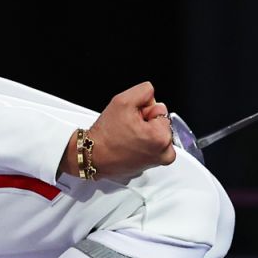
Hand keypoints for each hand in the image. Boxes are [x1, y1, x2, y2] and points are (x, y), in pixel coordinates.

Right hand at [61, 82, 177, 181]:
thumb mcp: (123, 101)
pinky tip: (128, 145)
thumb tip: (151, 95)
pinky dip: (142, 144)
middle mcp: (165, 153)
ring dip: (144, 133)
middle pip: (160, 123)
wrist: (93, 157)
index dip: (144, 110)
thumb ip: (144, 91)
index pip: (160, 109)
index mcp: (162, 138)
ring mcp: (158, 161)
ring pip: (156, 135)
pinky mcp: (150, 166)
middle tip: (128, 128)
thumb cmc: (106, 136)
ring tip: (127, 137)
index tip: (131, 120)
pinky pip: (151, 147)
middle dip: (146, 122)